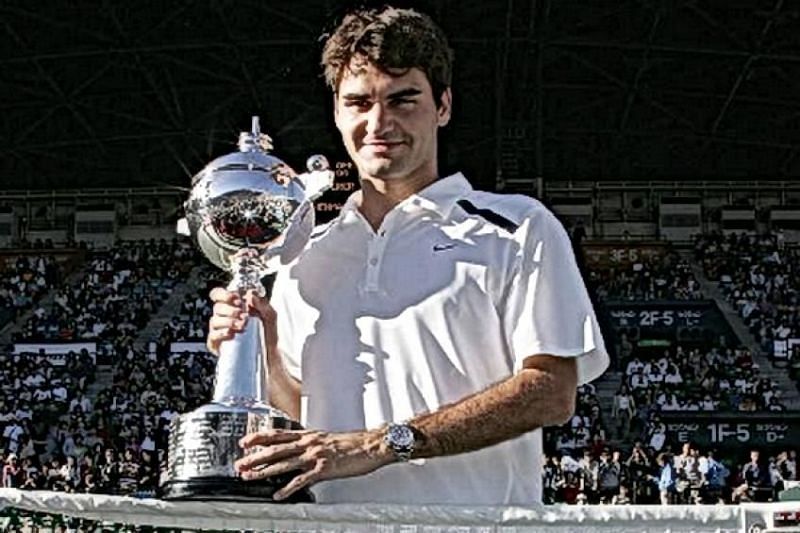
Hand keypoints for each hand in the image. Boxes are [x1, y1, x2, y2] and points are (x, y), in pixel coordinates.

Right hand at [206, 288, 277, 354]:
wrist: (270, 354)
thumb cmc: (268, 332)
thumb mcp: (270, 315)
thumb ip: (262, 303)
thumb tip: (250, 294)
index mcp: (232, 306)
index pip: (218, 295)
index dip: (224, 294)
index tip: (236, 298)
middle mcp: (223, 316)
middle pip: (217, 307)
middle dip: (230, 310)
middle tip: (244, 315)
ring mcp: (219, 330)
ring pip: (214, 321)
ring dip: (228, 321)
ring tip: (242, 326)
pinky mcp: (217, 344)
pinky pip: (212, 336)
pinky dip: (221, 333)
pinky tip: (232, 334)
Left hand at [234, 428, 392, 499]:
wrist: (371, 445)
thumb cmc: (352, 444)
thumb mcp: (327, 439)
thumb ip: (311, 444)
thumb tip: (298, 451)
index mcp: (309, 435)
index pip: (278, 434)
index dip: (259, 437)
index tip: (245, 441)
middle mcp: (309, 443)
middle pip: (275, 449)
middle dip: (255, 457)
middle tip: (240, 463)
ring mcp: (315, 456)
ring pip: (283, 463)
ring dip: (264, 471)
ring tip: (250, 476)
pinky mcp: (323, 469)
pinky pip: (301, 480)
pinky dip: (288, 488)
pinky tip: (278, 495)